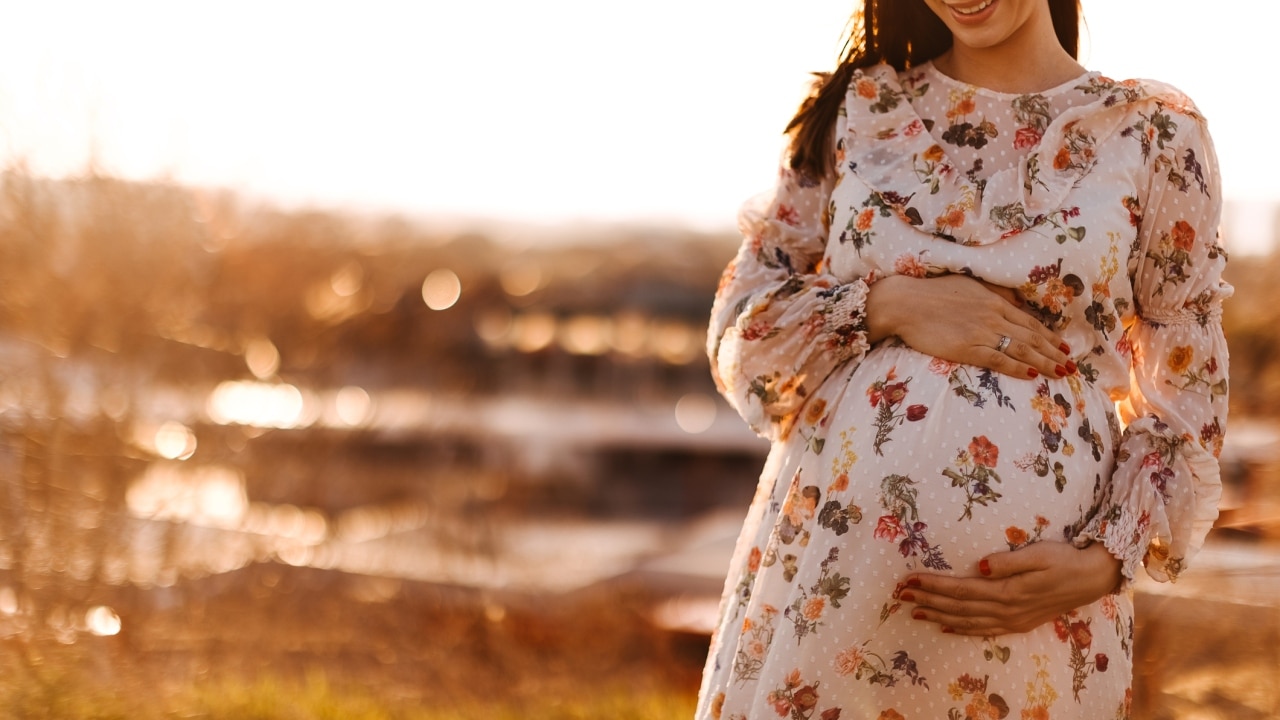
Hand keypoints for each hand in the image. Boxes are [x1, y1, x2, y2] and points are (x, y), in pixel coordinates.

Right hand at [865, 274, 1072, 379]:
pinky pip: (999, 360)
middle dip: (1054, 352)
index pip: (1029, 322)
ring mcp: (982, 333)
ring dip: (1044, 363)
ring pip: (1021, 350)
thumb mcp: (969, 284)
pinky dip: (1017, 368)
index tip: (1063, 347)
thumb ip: (992, 294)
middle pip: (1032, 338)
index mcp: (995, 302)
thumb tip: (1012, 302)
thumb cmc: (933, 292)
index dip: (1049, 336)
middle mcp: (994, 317)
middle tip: (1071, 366)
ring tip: (1061, 373)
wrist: (906, 303)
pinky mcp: (967, 348)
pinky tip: (1031, 376)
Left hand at [898, 542, 1122, 635]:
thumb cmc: (1062, 560)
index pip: (961, 589)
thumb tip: (980, 566)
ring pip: (967, 621)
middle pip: (959, 607)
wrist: (1090, 579)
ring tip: (915, 611)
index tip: (910, 580)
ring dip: (939, 616)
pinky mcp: (1018, 624)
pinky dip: (962, 629)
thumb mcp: (1038, 554)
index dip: (934, 585)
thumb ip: (1008, 562)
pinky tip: (946, 628)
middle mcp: (1006, 610)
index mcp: (1008, 591)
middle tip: (901, 595)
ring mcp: (1012, 620)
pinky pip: (983, 630)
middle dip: (928, 601)